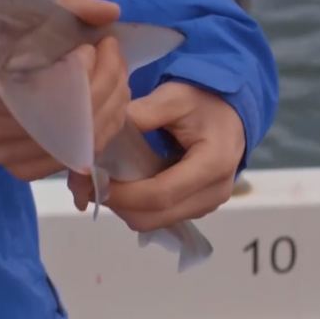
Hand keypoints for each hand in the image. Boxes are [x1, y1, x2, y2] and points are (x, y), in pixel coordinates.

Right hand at [0, 0, 128, 180]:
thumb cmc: (10, 34)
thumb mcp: (37, 10)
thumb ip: (72, 6)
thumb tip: (109, 13)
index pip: (41, 93)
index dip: (81, 74)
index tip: (94, 46)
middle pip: (62, 122)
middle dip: (105, 85)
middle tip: (114, 56)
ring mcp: (2, 155)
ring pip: (74, 143)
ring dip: (110, 108)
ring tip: (116, 76)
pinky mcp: (20, 168)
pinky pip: (73, 158)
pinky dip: (102, 131)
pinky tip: (109, 105)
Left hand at [70, 81, 245, 230]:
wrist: (229, 111)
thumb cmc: (202, 101)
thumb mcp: (174, 97)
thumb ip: (145, 112)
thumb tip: (107, 130)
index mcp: (212, 165)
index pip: (161, 194)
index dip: (124, 194)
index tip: (94, 181)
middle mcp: (214, 192)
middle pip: (155, 217)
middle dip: (119, 204)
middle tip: (91, 183)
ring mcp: (207, 204)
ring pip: (155, 222)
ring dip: (126, 207)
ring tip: (105, 182)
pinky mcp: (197, 207)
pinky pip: (161, 217)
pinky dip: (137, 206)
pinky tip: (124, 184)